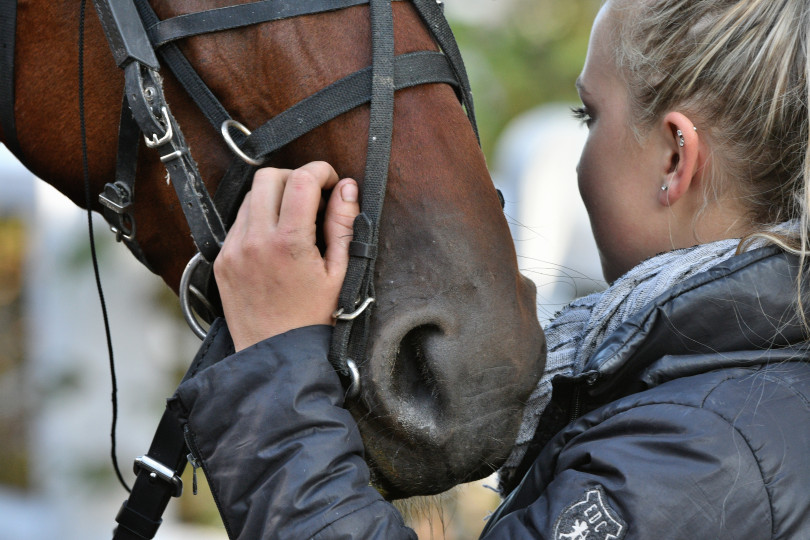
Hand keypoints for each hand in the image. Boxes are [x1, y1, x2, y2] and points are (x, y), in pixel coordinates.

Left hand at [214, 162, 359, 350]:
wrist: (277, 355)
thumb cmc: (314, 320)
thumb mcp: (341, 274)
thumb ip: (344, 226)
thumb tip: (347, 188)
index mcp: (289, 243)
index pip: (302, 180)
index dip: (321, 171)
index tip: (331, 181)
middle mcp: (256, 240)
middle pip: (269, 177)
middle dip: (295, 177)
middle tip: (313, 196)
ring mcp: (234, 249)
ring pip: (250, 196)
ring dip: (274, 196)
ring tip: (294, 220)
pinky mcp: (223, 260)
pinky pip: (238, 221)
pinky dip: (258, 218)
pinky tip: (275, 239)